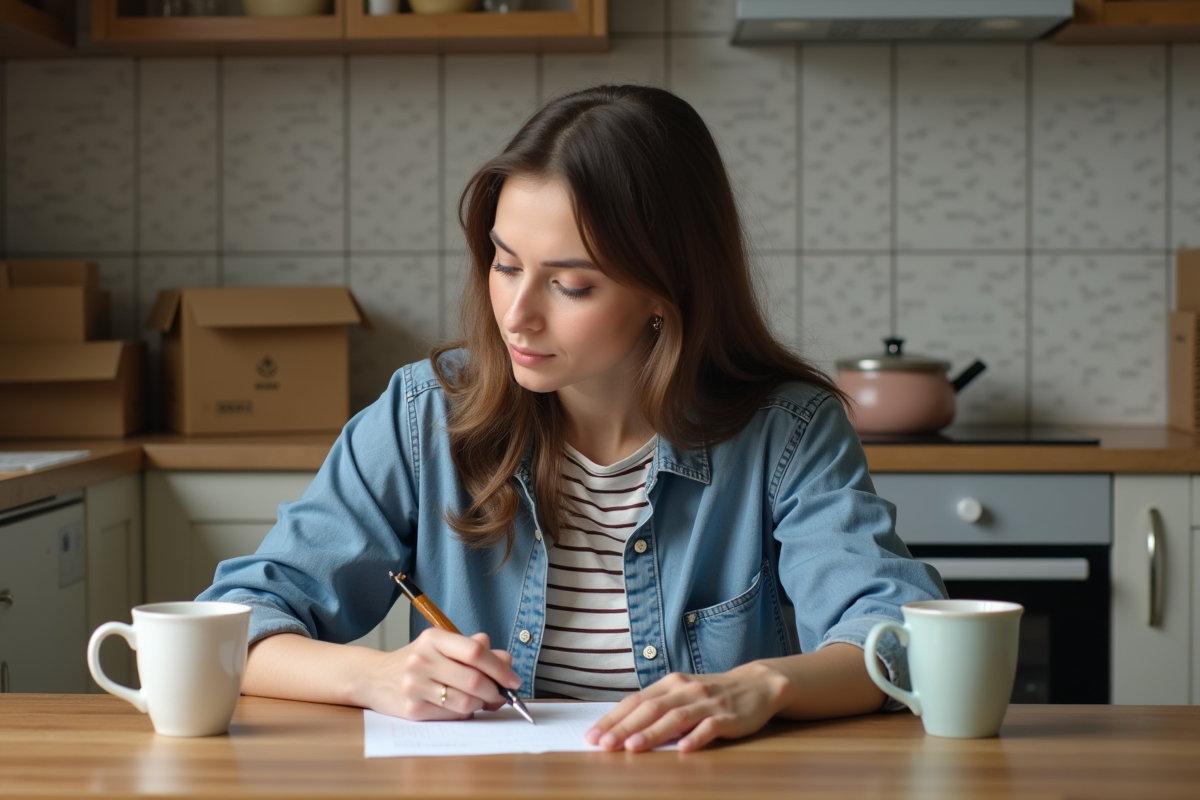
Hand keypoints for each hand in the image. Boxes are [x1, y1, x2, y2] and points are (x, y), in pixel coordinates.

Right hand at [354, 629, 521, 720]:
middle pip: (474, 680)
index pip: (475, 652)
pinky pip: (451, 716)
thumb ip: (474, 650)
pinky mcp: (412, 709)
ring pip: (465, 702)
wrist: (374, 678)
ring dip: (480, 704)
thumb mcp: (442, 646)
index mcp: (434, 638)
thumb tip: (507, 660)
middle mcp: (422, 659)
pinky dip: (463, 714)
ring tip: (478, 700)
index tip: (513, 679)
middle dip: (495, 691)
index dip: (500, 668)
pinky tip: (458, 706)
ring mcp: (415, 685)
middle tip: (500, 695)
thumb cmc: (418, 661)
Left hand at [583, 662, 790, 751]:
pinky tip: (683, 748)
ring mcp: (707, 703)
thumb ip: (656, 707)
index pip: (635, 702)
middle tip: (604, 745)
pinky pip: (710, 727)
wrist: (755, 685)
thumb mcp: (681, 693)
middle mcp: (685, 690)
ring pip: (675, 718)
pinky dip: (695, 737)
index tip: (592, 736)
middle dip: (624, 728)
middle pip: (650, 709)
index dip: (612, 719)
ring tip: (633, 747)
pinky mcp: (728, 717)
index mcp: (670, 684)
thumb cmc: (711, 694)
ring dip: (652, 733)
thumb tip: (621, 727)